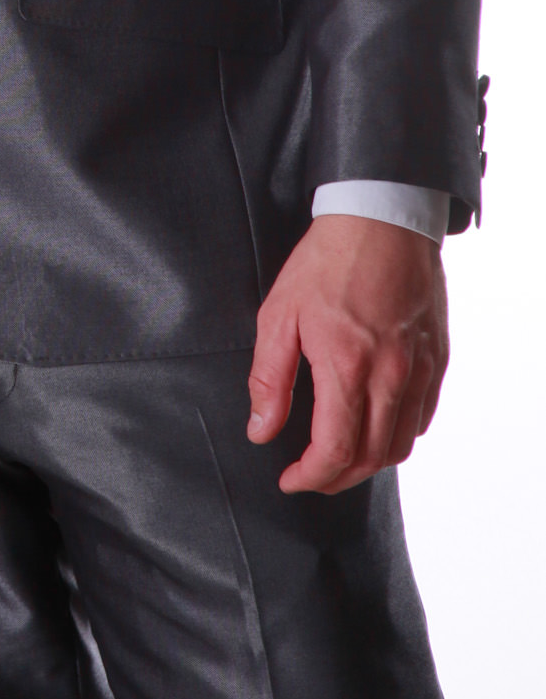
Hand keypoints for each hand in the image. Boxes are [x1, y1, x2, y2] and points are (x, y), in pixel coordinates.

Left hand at [247, 216, 447, 493]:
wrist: (381, 218)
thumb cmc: (327, 261)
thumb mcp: (279, 315)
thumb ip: (269, 379)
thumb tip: (262, 429)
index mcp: (348, 366)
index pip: (335, 450)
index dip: (311, 477)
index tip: (290, 479)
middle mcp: (392, 375)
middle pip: (372, 457)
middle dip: (337, 478)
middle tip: (310, 475)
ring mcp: (420, 369)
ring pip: (402, 443)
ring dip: (369, 462)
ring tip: (340, 457)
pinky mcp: (436, 358)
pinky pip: (423, 416)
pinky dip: (399, 434)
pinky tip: (375, 426)